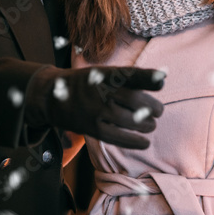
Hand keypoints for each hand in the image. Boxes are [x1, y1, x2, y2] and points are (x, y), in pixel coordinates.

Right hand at [26, 66, 164, 148]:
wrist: (51, 96)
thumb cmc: (87, 84)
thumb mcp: (102, 72)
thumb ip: (127, 77)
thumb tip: (161, 80)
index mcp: (105, 74)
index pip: (129, 74)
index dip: (147, 77)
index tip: (162, 79)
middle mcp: (101, 92)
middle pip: (136, 101)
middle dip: (153, 108)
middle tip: (159, 111)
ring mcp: (96, 111)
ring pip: (131, 120)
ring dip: (147, 125)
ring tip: (151, 125)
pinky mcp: (93, 129)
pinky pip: (119, 138)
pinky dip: (135, 141)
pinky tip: (145, 142)